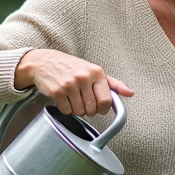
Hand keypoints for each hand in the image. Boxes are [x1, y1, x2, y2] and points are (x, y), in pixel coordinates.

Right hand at [14, 49, 134, 115]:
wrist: (44, 62)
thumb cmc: (71, 67)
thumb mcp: (93, 71)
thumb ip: (113, 84)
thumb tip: (130, 93)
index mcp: (96, 72)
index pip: (106, 100)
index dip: (103, 109)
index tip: (99, 107)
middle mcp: (84, 78)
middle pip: (92, 109)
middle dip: (88, 110)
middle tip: (82, 101)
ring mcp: (70, 85)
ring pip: (80, 112)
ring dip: (76, 110)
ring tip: (72, 98)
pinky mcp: (58, 92)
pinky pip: (67, 111)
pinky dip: (65, 109)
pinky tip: (63, 99)